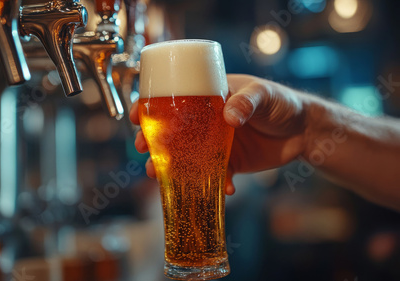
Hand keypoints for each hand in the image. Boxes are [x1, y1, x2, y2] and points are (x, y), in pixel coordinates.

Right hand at [130, 74, 308, 194]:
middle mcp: (207, 122)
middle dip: (152, 141)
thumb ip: (247, 101)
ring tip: (158, 175)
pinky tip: (222, 189)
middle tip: (142, 149)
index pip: (173, 99)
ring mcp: (216, 144)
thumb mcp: (264, 94)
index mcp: (209, 98)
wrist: (305, 131)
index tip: (136, 116)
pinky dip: (214, 184)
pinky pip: (214, 176)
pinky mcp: (230, 163)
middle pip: (171, 131)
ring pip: (185, 156)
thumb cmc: (283, 103)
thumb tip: (229, 116)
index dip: (151, 107)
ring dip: (169, 167)